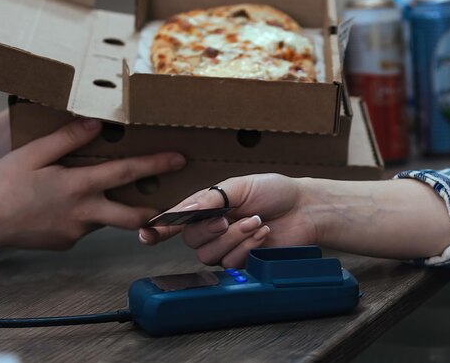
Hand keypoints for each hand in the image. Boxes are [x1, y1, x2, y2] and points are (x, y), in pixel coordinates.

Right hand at [0, 117, 185, 251]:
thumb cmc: (3, 187)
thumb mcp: (32, 155)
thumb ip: (67, 140)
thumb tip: (97, 125)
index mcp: (79, 186)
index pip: (127, 173)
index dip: (157, 164)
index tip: (179, 159)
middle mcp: (85, 213)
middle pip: (134, 216)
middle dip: (157, 209)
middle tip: (171, 199)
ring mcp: (77, 232)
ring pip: (108, 218)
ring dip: (113, 205)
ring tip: (97, 190)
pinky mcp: (68, 242)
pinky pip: (86, 225)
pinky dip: (86, 213)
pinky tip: (63, 204)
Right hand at [139, 174, 317, 267]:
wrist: (304, 209)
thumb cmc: (274, 192)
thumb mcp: (239, 186)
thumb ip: (210, 199)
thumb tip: (185, 209)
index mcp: (207, 207)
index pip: (176, 219)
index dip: (158, 228)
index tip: (146, 234)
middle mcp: (212, 228)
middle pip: (190, 240)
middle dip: (209, 229)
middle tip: (229, 218)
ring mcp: (226, 246)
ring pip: (208, 254)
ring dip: (233, 238)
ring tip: (254, 222)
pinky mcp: (242, 261)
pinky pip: (230, 263)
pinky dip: (246, 247)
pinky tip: (260, 234)